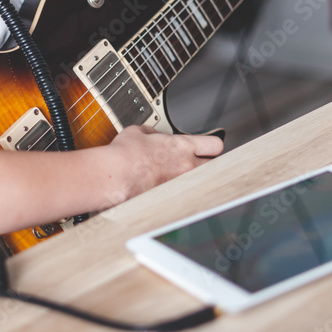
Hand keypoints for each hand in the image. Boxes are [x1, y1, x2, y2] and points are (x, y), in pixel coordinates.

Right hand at [106, 126, 222, 199]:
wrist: (115, 176)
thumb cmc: (124, 154)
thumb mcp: (138, 132)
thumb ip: (153, 133)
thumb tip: (154, 136)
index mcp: (182, 146)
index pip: (215, 145)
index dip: (212, 146)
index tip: (206, 148)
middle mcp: (187, 166)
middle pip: (216, 166)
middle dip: (210, 165)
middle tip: (200, 164)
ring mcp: (181, 184)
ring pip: (202, 184)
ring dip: (197, 181)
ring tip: (185, 180)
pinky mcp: (171, 200)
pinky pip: (184, 197)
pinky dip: (180, 195)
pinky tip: (170, 194)